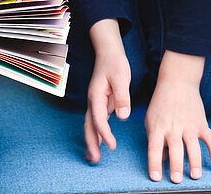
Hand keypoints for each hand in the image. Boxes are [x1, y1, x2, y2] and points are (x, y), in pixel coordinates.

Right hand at [83, 19, 131, 163]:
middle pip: (88, 125)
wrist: (108, 51)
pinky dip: (96, 133)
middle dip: (91, 143)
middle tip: (95, 160)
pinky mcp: (100, 102)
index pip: (98, 119)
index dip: (104, 133)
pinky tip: (100, 142)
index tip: (112, 146)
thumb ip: (122, 97)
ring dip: (92, 140)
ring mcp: (95, 102)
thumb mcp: (121, 77)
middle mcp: (92, 100)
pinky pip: (96, 121)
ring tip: (94, 157)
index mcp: (96, 95)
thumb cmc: (114, 63)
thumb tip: (122, 116)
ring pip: (90, 124)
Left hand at [144, 52, 210, 182]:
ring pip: (193, 145)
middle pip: (174, 148)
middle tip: (177, 180)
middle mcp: (173, 127)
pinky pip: (210, 138)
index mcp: (157, 127)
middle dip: (176, 165)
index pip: (154, 148)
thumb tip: (161, 161)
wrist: (177, 82)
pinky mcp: (201, 123)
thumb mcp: (151, 121)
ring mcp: (188, 125)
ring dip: (195, 161)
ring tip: (195, 176)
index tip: (156, 178)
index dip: (154, 163)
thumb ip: (155, 141)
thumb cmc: (160, 104)